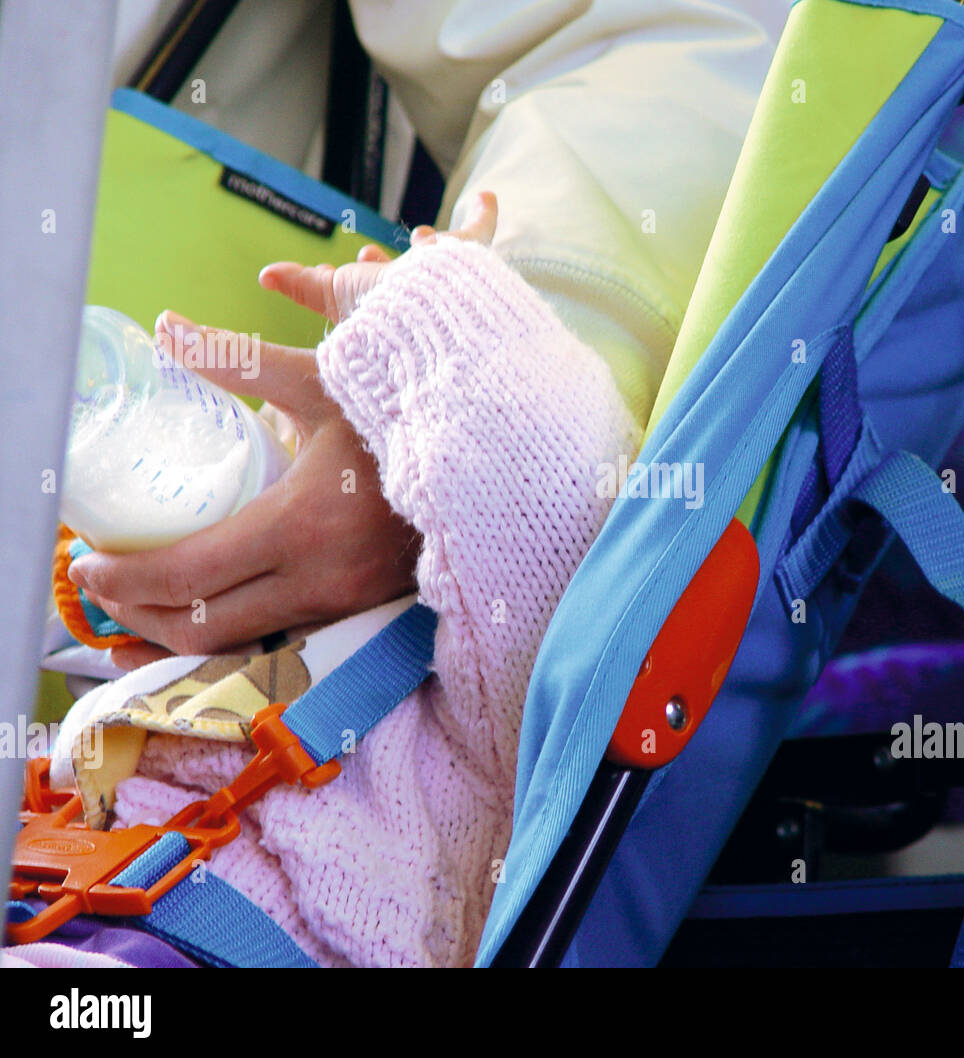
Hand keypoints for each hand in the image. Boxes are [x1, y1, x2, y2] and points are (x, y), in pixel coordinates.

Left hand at [69, 193, 497, 662]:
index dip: (122, 578)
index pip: (185, 577)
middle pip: (202, 626)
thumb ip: (237, 358)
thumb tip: (164, 328)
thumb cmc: (408, 410)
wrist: (499, 452)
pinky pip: (282, 637)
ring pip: (242, 643)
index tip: (85, 563)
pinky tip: (209, 612)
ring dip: (180, 632)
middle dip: (137, 614)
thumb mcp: (323, 381)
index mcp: (302, 527)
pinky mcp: (367, 609)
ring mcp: (349, 604)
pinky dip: (232, 633)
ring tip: (140, 606)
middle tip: (102, 585)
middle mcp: (322, 581)